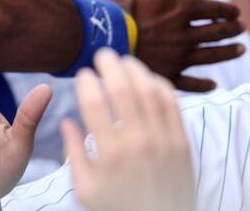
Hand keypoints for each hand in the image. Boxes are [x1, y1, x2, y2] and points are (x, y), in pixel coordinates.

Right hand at [61, 49, 194, 210]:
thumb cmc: (119, 210)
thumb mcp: (87, 191)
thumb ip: (74, 155)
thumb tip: (65, 123)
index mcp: (110, 155)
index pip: (95, 104)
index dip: (87, 82)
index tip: (83, 73)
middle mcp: (139, 143)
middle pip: (124, 89)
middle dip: (111, 65)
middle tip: (102, 54)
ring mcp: (164, 140)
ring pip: (151, 91)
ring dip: (137, 70)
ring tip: (125, 61)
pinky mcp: (183, 142)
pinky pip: (173, 104)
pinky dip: (160, 85)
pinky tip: (149, 79)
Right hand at [106, 0, 245, 91]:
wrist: (99, 39)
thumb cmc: (115, 5)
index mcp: (180, 8)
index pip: (212, 9)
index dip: (226, 10)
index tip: (237, 12)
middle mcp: (184, 34)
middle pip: (215, 31)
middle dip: (231, 29)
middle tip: (242, 29)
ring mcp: (177, 57)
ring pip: (210, 55)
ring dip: (227, 52)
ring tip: (241, 50)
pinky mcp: (165, 75)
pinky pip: (189, 82)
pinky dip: (203, 85)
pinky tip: (213, 85)